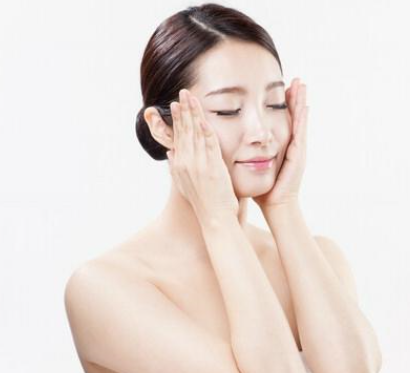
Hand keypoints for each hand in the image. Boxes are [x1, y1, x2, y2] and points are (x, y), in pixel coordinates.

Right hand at [167, 89, 238, 221]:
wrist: (215, 218)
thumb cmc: (204, 202)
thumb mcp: (184, 184)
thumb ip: (176, 167)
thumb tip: (170, 152)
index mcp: (180, 165)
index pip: (177, 137)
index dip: (177, 120)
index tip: (175, 105)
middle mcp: (186, 163)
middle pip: (184, 131)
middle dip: (183, 111)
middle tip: (182, 93)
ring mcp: (199, 165)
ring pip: (195, 134)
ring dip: (193, 114)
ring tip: (190, 98)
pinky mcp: (212, 168)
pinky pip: (209, 144)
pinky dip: (206, 130)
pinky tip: (205, 118)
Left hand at [252, 78, 308, 209]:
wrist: (275, 205)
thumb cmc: (264, 188)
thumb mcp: (256, 164)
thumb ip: (249, 152)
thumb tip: (235, 143)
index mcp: (282, 146)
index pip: (283, 120)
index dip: (283, 104)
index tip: (283, 86)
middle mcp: (292, 145)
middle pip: (294, 116)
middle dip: (295, 98)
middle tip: (297, 79)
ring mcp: (297, 150)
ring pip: (300, 121)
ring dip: (301, 103)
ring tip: (303, 85)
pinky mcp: (298, 156)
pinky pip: (301, 133)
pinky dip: (303, 120)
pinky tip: (304, 107)